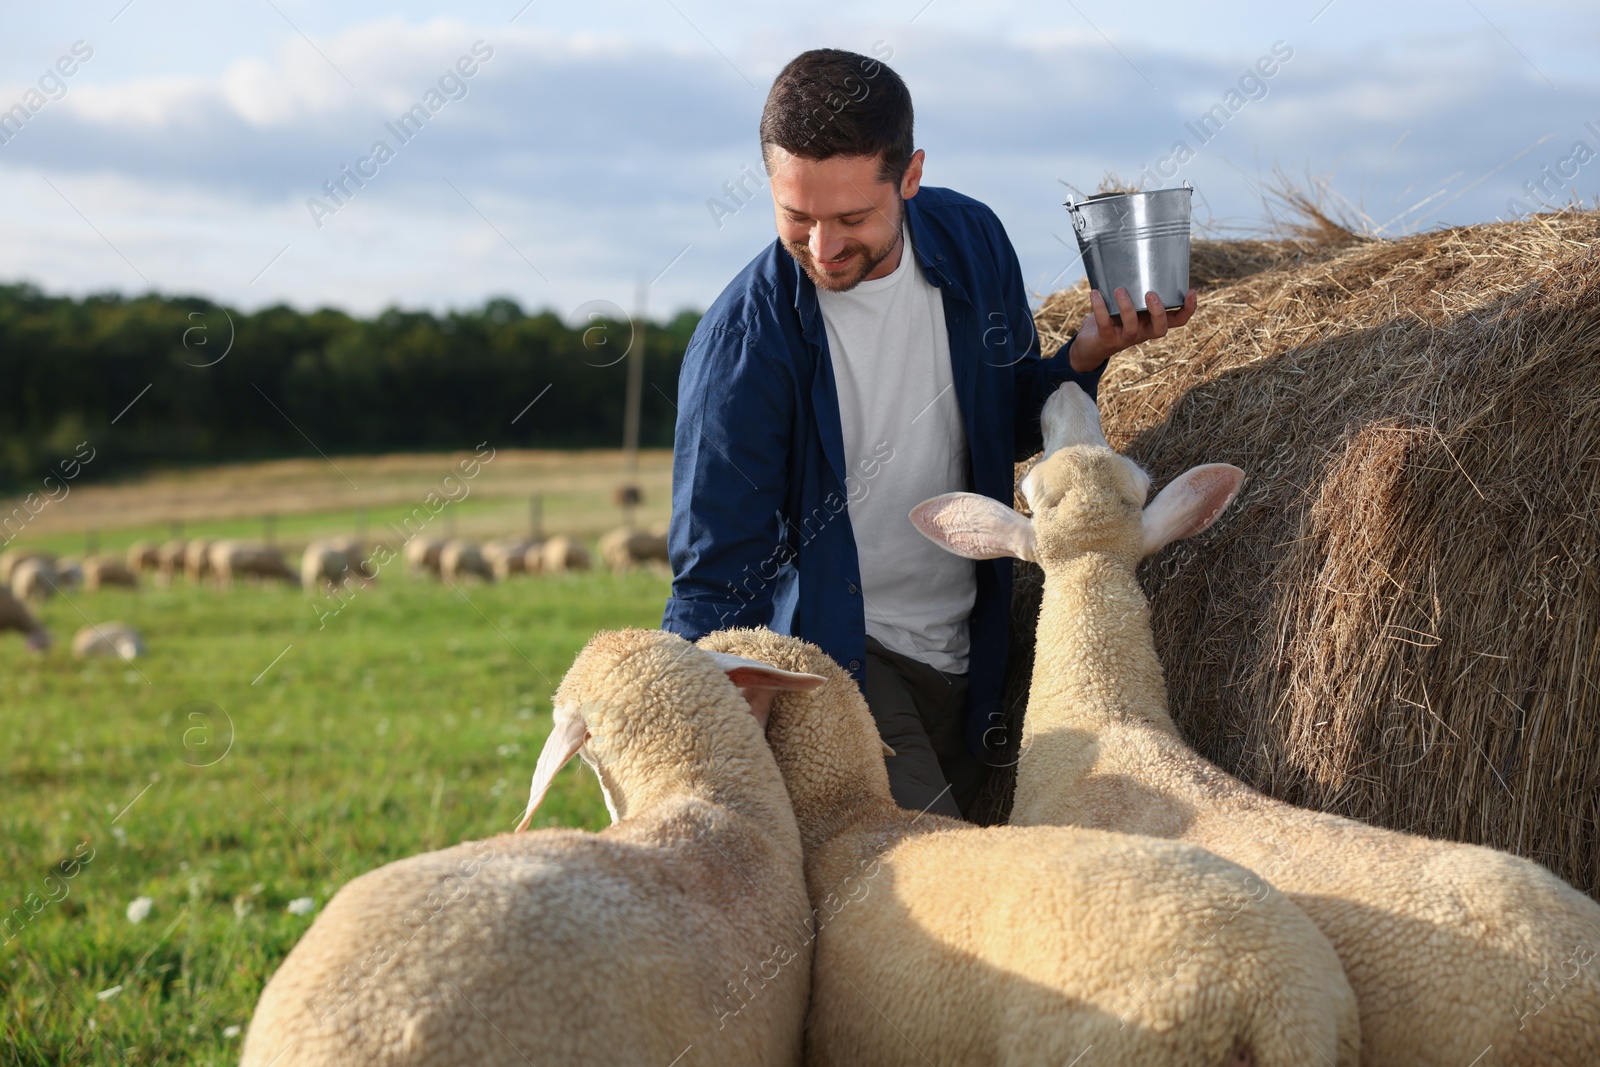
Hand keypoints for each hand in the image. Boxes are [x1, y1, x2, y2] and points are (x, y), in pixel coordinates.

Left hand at [1067, 287, 1196, 372]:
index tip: (1191, 291)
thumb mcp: (1129, 304)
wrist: (1091, 345)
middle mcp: (1143, 332)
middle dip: (1158, 311)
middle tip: (1151, 293)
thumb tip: (1138, 255)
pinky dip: (1099, 307)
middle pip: (1160, 328)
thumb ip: (1136, 289)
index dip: (1188, 309)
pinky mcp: (1106, 338)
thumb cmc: (1114, 318)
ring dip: (1127, 307)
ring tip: (1120, 290)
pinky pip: (1104, 323)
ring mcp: (1125, 337)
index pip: (1178, 320)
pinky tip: (1095, 293)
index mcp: (1152, 322)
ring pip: (1132, 325)